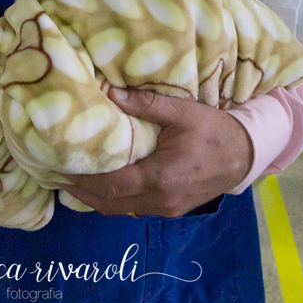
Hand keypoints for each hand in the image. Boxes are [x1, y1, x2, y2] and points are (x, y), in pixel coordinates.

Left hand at [60, 87, 252, 217]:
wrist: (246, 155)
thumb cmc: (215, 131)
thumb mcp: (182, 112)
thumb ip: (145, 105)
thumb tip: (110, 92)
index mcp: (160, 177)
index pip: (110, 184)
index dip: (81, 178)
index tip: (59, 167)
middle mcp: (160, 200)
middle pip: (109, 203)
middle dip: (81, 191)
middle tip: (56, 175)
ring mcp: (167, 209)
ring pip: (120, 209)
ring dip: (96, 198)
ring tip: (74, 179)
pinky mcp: (172, 210)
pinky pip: (135, 208)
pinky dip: (115, 199)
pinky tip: (104, 184)